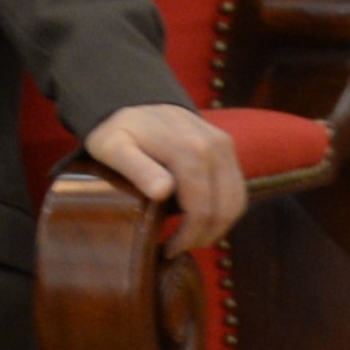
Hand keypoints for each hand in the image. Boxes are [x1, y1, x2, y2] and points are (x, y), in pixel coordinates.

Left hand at [83, 102, 246, 252]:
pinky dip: (225, 209)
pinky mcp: (227, 147)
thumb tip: (163, 193)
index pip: (201, 208)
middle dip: (205, 236)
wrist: (134, 98)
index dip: (189, 236)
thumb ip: (137, 168)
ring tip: (190, 239)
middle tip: (179, 249)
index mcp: (189, 151)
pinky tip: (202, 220)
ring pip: (236, 200)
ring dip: (219, 226)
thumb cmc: (118, 129)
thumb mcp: (112, 148)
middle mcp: (215, 147)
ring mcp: (225, 146)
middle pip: (224, 208)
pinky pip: (237, 187)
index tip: (169, 251)